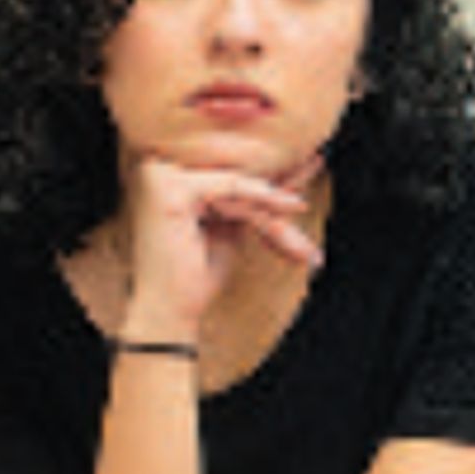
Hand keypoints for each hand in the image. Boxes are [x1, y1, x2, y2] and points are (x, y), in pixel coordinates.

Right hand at [115, 154, 321, 343]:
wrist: (169, 312)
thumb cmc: (194, 275)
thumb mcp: (227, 228)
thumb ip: (246, 200)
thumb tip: (285, 174)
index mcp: (165, 174)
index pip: (228, 168)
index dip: (270, 170)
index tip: (306, 161)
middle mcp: (157, 167)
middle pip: (233, 172)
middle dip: (278, 179)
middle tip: (317, 164)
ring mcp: (159, 175)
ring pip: (235, 182)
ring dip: (274, 200)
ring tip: (304, 204)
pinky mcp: (171, 189)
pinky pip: (230, 187)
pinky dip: (263, 197)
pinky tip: (291, 203)